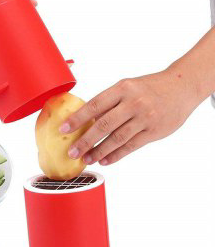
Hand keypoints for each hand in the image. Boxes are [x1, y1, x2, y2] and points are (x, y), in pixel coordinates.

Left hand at [59, 70, 201, 165]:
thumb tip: (83, 119)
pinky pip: (130, 146)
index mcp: (122, 88)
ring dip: (99, 151)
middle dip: (85, 140)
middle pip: (104, 125)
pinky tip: (104, 160)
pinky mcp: (153, 131)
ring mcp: (144, 118)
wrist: (182, 87)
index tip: (63, 129)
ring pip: (117, 139)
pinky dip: (116, 155)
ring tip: (87, 159)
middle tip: (72, 152)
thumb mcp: (128, 86)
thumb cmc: (148, 87)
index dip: (77, 119)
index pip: (94, 105)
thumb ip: (109, 102)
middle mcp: (133, 102)